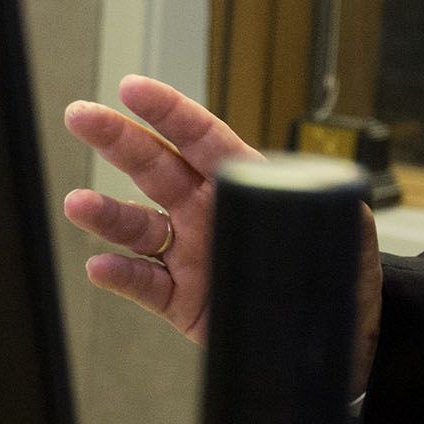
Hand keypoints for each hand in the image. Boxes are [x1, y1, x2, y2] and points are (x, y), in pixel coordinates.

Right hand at [61, 76, 380, 374]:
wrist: (340, 334)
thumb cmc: (341, 269)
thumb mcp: (345, 223)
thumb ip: (319, 196)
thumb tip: (297, 180)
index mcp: (242, 183)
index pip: (202, 138)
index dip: (168, 112)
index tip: (134, 89)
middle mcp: (207, 212)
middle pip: (155, 167)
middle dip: (117, 139)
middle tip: (81, 116)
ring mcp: (191, 255)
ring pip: (138, 226)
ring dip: (107, 213)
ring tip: (78, 204)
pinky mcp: (182, 300)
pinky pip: (144, 284)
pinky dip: (120, 275)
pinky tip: (100, 266)